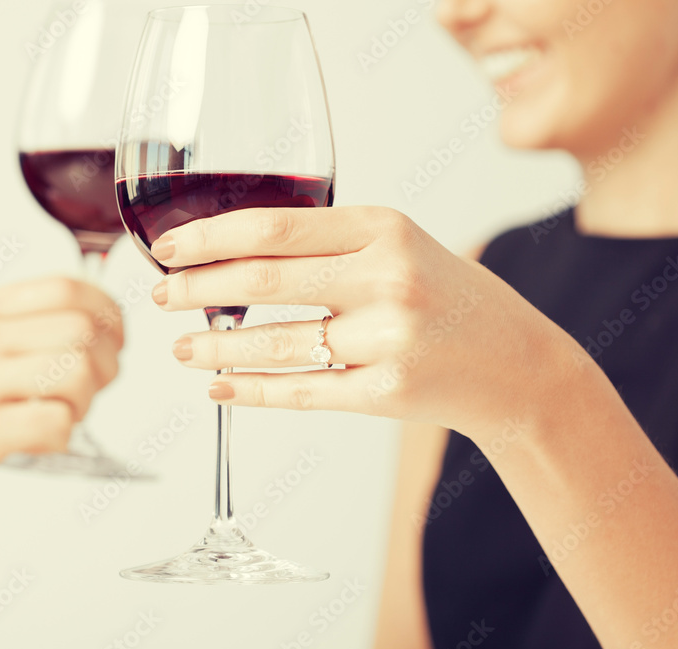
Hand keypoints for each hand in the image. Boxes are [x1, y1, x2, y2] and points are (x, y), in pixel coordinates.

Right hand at [0, 277, 122, 533]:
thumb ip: (6, 327)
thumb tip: (83, 324)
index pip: (65, 288)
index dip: (107, 311)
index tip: (114, 336)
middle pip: (81, 329)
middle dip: (107, 361)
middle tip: (96, 385)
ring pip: (76, 372)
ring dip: (87, 399)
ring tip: (65, 413)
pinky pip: (56, 424)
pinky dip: (63, 435)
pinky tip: (43, 439)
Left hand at [150, 207, 580, 439]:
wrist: (516, 363)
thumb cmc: (445, 297)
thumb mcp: (399, 246)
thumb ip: (328, 243)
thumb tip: (230, 253)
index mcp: (384, 228)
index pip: (275, 226)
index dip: (210, 238)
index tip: (168, 248)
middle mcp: (387, 278)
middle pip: (265, 280)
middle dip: (198, 289)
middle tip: (161, 297)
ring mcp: (388, 339)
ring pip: (275, 343)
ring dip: (215, 347)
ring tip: (182, 349)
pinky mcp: (386, 393)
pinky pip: (300, 393)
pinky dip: (250, 391)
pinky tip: (220, 388)